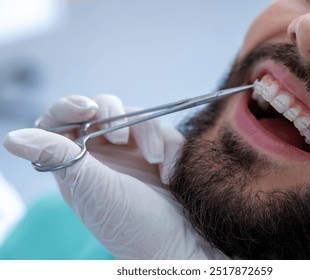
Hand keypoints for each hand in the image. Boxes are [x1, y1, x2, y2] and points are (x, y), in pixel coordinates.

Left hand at [3, 94, 226, 258]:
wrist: (180, 243)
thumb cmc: (131, 225)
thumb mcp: (92, 190)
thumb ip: (57, 157)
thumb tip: (12, 137)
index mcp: (76, 164)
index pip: (61, 122)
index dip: (69, 107)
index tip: (88, 109)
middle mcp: (104, 155)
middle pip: (102, 110)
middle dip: (114, 116)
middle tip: (120, 139)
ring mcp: (134, 152)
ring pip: (137, 115)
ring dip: (150, 133)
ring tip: (156, 162)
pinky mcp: (161, 153)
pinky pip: (164, 130)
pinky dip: (170, 145)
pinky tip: (170, 173)